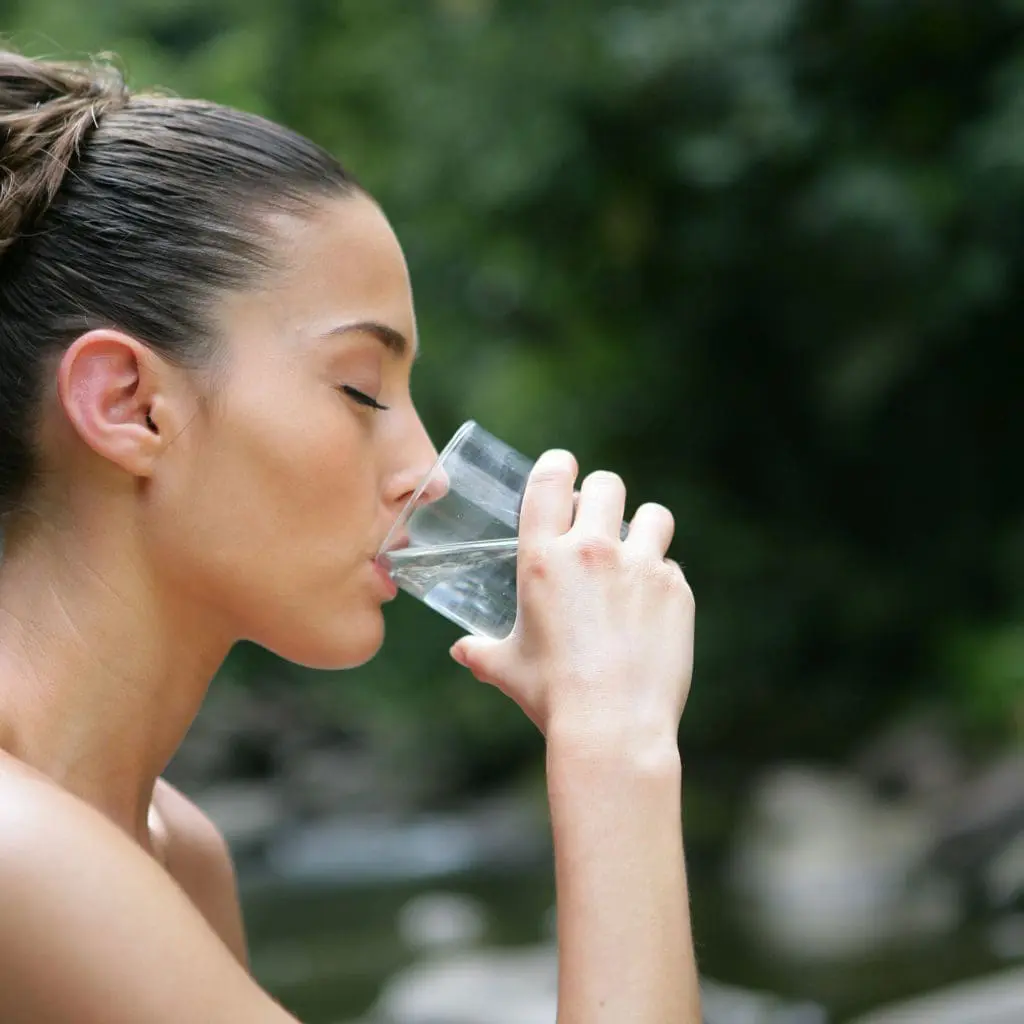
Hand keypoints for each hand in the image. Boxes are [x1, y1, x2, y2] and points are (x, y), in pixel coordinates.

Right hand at [450, 450, 693, 747]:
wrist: (613, 726)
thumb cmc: (553, 696)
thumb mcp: (507, 669)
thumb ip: (482, 652)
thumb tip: (462, 652)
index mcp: (543, 558)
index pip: (549, 480)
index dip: (557, 466)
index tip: (562, 469)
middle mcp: (592, 550)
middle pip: (606, 484)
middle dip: (601, 496)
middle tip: (598, 520)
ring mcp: (640, 566)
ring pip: (652, 515)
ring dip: (642, 528)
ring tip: (634, 554)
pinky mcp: (675, 589)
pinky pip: (671, 566)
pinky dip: (661, 579)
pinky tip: (649, 609)